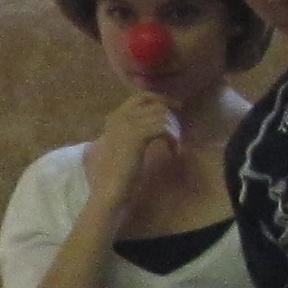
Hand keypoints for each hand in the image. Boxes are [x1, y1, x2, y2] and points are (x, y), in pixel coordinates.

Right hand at [80, 91, 181, 207]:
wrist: (107, 190)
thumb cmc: (115, 176)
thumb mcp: (122, 148)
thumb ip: (132, 133)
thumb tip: (155, 123)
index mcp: (114, 118)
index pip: (141, 97)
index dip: (161, 99)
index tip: (175, 108)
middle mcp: (119, 117)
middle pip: (154, 103)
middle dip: (171, 114)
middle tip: (180, 128)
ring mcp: (126, 125)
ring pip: (162, 116)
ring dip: (174, 131)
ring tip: (176, 147)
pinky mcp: (136, 135)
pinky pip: (163, 128)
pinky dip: (174, 139)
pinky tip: (175, 152)